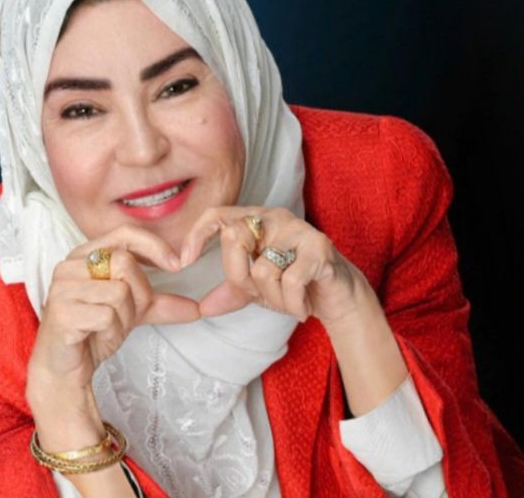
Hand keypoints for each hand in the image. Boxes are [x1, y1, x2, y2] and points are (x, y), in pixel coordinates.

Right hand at [27, 225, 199, 400]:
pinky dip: (112, 332)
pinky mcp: (61, 313)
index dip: (153, 246)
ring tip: (106, 329)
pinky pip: (107, 316)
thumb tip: (197, 308)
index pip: (124, 234)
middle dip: (138, 295)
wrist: (63, 369)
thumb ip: (159, 304)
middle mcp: (69, 266)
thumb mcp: (130, 312)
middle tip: (125, 316)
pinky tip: (97, 337)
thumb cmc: (91, 333)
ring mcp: (62, 288)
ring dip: (123, 319)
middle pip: (125, 264)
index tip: (176, 265)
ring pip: (119, 292)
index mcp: (84, 256)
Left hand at [180, 206, 378, 326]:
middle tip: (263, 295)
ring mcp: (298, 229)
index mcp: (256, 221)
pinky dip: (292, 304)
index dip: (197, 235)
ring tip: (289, 303)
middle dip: (243, 281)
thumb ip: (231, 293)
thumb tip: (201, 308)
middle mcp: (275, 218)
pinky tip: (302, 309)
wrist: (339, 298)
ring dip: (274, 299)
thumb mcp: (257, 290)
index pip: (216, 214)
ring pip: (262, 269)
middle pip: (234, 240)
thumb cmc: (296, 286)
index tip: (184, 262)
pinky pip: (289, 281)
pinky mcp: (319, 248)